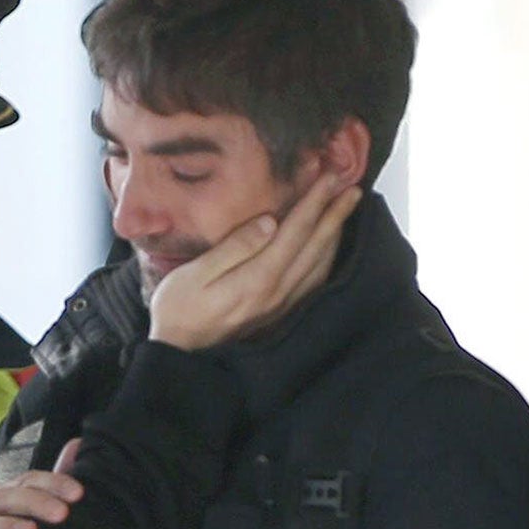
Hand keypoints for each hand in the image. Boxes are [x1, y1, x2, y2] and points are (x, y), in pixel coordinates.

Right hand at [0, 440, 82, 528]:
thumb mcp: (33, 509)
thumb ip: (52, 482)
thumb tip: (76, 444)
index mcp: (1, 492)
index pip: (27, 479)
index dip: (53, 483)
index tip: (78, 494)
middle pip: (7, 498)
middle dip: (35, 504)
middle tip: (61, 514)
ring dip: (9, 527)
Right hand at [149, 174, 363, 349]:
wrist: (176, 352)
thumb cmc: (177, 308)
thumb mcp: (194, 273)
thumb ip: (233, 247)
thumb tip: (269, 222)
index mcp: (257, 278)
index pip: (295, 232)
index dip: (314, 203)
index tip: (330, 176)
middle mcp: (277, 292)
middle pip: (314, 247)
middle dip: (334, 214)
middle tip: (352, 186)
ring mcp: (280, 305)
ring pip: (319, 264)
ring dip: (335, 234)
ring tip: (345, 209)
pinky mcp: (278, 313)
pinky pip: (313, 282)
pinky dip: (327, 259)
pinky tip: (328, 247)